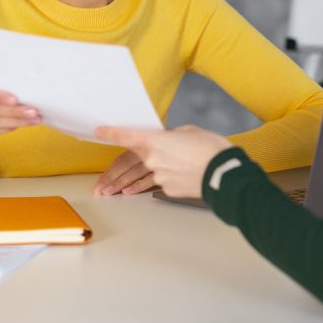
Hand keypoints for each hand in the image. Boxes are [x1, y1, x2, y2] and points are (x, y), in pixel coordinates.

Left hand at [95, 125, 231, 198]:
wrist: (224, 173)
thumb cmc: (211, 148)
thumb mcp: (191, 131)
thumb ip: (174, 135)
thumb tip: (169, 141)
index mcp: (157, 140)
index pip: (127, 136)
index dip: (111, 133)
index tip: (99, 132)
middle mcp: (154, 159)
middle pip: (132, 161)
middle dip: (116, 172)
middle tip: (102, 181)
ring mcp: (160, 175)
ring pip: (143, 174)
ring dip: (128, 182)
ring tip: (113, 190)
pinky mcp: (168, 188)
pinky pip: (157, 183)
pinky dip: (152, 183)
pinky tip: (140, 189)